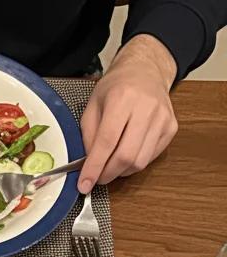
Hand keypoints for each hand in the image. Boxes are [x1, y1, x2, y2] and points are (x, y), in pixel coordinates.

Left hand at [78, 34, 176, 192]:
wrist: (146, 71)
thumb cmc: (116, 88)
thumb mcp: (92, 106)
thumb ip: (88, 136)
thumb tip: (88, 165)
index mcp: (122, 99)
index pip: (107, 142)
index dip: (94, 167)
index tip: (84, 184)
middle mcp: (146, 108)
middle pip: (126, 156)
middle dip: (107, 174)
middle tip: (96, 178)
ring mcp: (162, 118)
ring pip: (140, 162)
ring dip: (120, 172)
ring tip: (110, 167)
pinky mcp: (171, 127)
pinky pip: (150, 158)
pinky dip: (134, 164)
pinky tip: (125, 156)